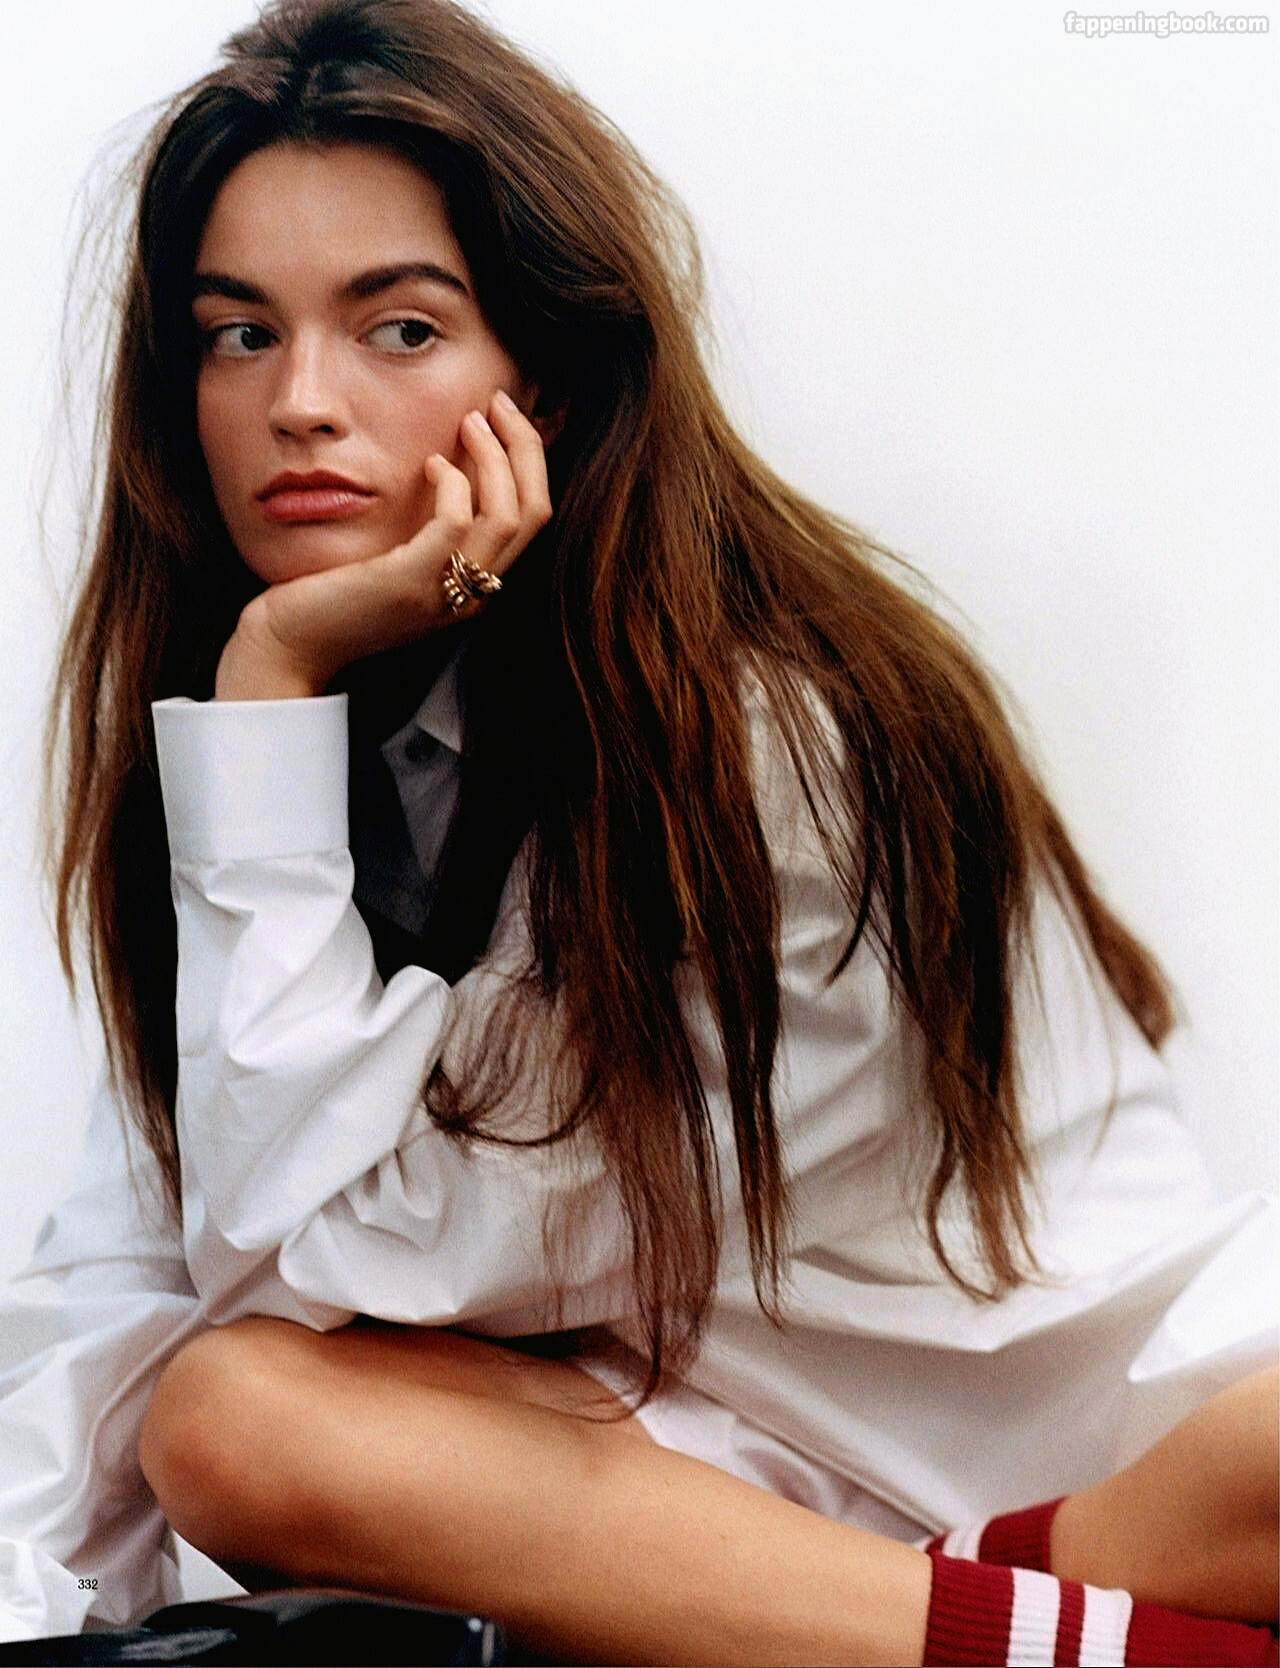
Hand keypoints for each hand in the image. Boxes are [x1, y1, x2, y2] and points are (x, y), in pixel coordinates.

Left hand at [214, 390, 551, 699]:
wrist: (291, 645)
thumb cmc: (334, 596)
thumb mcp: (397, 558)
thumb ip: (427, 524)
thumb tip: (444, 459)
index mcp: (477, 587)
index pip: (532, 516)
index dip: (527, 458)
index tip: (502, 416)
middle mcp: (474, 595)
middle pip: (533, 511)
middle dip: (523, 446)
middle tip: (496, 403)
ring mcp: (446, 594)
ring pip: (506, 515)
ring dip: (493, 457)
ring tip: (469, 421)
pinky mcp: (409, 584)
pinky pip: (454, 524)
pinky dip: (451, 483)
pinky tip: (429, 463)